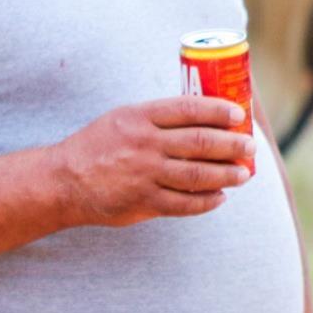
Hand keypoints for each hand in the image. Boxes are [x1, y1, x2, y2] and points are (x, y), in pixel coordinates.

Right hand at [53, 96, 253, 227]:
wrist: (61, 181)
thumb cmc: (101, 144)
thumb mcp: (125, 118)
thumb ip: (162, 117)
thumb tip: (212, 116)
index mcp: (140, 117)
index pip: (190, 109)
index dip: (220, 110)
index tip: (239, 115)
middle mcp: (144, 144)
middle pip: (201, 142)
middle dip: (233, 145)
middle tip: (250, 147)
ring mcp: (143, 174)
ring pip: (198, 175)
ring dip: (228, 175)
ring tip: (244, 174)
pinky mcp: (142, 202)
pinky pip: (184, 204)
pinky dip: (207, 201)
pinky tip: (220, 197)